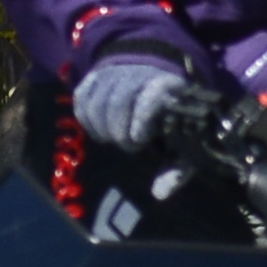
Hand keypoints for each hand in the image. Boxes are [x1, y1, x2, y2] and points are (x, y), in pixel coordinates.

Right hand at [72, 57, 217, 157]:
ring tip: (113, 137)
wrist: (157, 79)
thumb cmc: (171, 119)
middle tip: (128, 144)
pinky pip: (81, 98)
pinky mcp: (95, 76)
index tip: (140, 140)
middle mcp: (140, 74)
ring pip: (97, 101)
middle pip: (118, 101)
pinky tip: (98, 127)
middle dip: (119, 130)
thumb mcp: (184, 141)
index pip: (150, 97)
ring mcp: (115, 72)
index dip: (141, 121)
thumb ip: (177, 169)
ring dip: (101, 126)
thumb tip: (160, 193)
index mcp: (167, 86)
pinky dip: (86, 117)